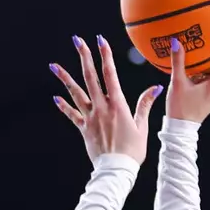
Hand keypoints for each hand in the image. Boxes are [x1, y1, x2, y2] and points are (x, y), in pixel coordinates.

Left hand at [51, 35, 162, 163]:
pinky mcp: (83, 129)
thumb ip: (145, 104)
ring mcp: (90, 117)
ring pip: (75, 93)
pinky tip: (56, 97)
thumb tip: (156, 87)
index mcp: (117, 104)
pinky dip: (63, 106)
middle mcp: (101, 107)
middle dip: (84, 57)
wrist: (116, 170)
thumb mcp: (142, 125)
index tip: (100, 39)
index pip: (110, 74)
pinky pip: (71, 115)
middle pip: (90, 77)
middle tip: (77, 40)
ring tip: (54, 65)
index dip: (105, 55)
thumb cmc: (132, 150)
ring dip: (64, 78)